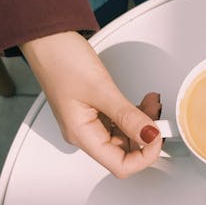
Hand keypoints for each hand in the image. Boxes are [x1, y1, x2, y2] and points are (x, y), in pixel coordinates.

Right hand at [21, 32, 162, 177]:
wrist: (46, 38)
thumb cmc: (60, 59)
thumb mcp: (101, 89)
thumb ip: (128, 116)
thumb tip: (150, 135)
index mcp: (82, 135)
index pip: (120, 166)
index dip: (144, 156)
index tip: (157, 135)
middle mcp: (85, 134)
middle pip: (124, 153)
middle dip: (146, 137)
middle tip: (159, 117)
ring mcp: (89, 122)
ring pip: (125, 136)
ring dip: (143, 124)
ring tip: (152, 104)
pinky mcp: (94, 110)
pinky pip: (120, 121)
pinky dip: (135, 114)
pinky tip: (143, 102)